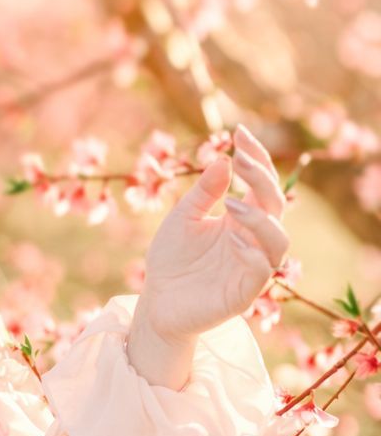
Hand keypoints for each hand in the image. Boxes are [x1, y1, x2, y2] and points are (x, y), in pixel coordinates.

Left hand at [134, 122, 289, 345]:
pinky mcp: (244, 294)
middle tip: (240, 160)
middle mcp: (253, 239)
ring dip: (259, 218)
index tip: (240, 133)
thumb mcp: (183, 218)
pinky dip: (251, 254)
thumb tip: (224, 159)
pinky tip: (232, 239)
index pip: (262, 184)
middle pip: (275, 205)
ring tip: (232, 203)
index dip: (257, 158)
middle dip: (262, 179)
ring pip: (278, 240)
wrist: (157, 301)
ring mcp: (252, 266)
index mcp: (242, 218)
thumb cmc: (172, 258)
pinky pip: (260, 273)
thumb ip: (203, 192)